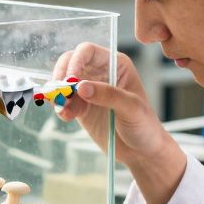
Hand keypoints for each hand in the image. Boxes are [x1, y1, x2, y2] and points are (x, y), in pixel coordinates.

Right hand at [54, 42, 186, 203]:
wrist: (141, 151)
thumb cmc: (144, 125)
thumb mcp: (131, 108)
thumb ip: (108, 95)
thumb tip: (81, 87)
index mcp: (115, 64)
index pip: (88, 51)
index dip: (76, 61)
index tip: (70, 79)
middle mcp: (100, 73)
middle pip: (70, 63)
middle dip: (61, 76)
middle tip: (59, 92)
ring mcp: (88, 90)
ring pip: (63, 83)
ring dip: (59, 94)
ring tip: (63, 110)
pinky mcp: (81, 107)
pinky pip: (64, 102)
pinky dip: (60, 108)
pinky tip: (66, 116)